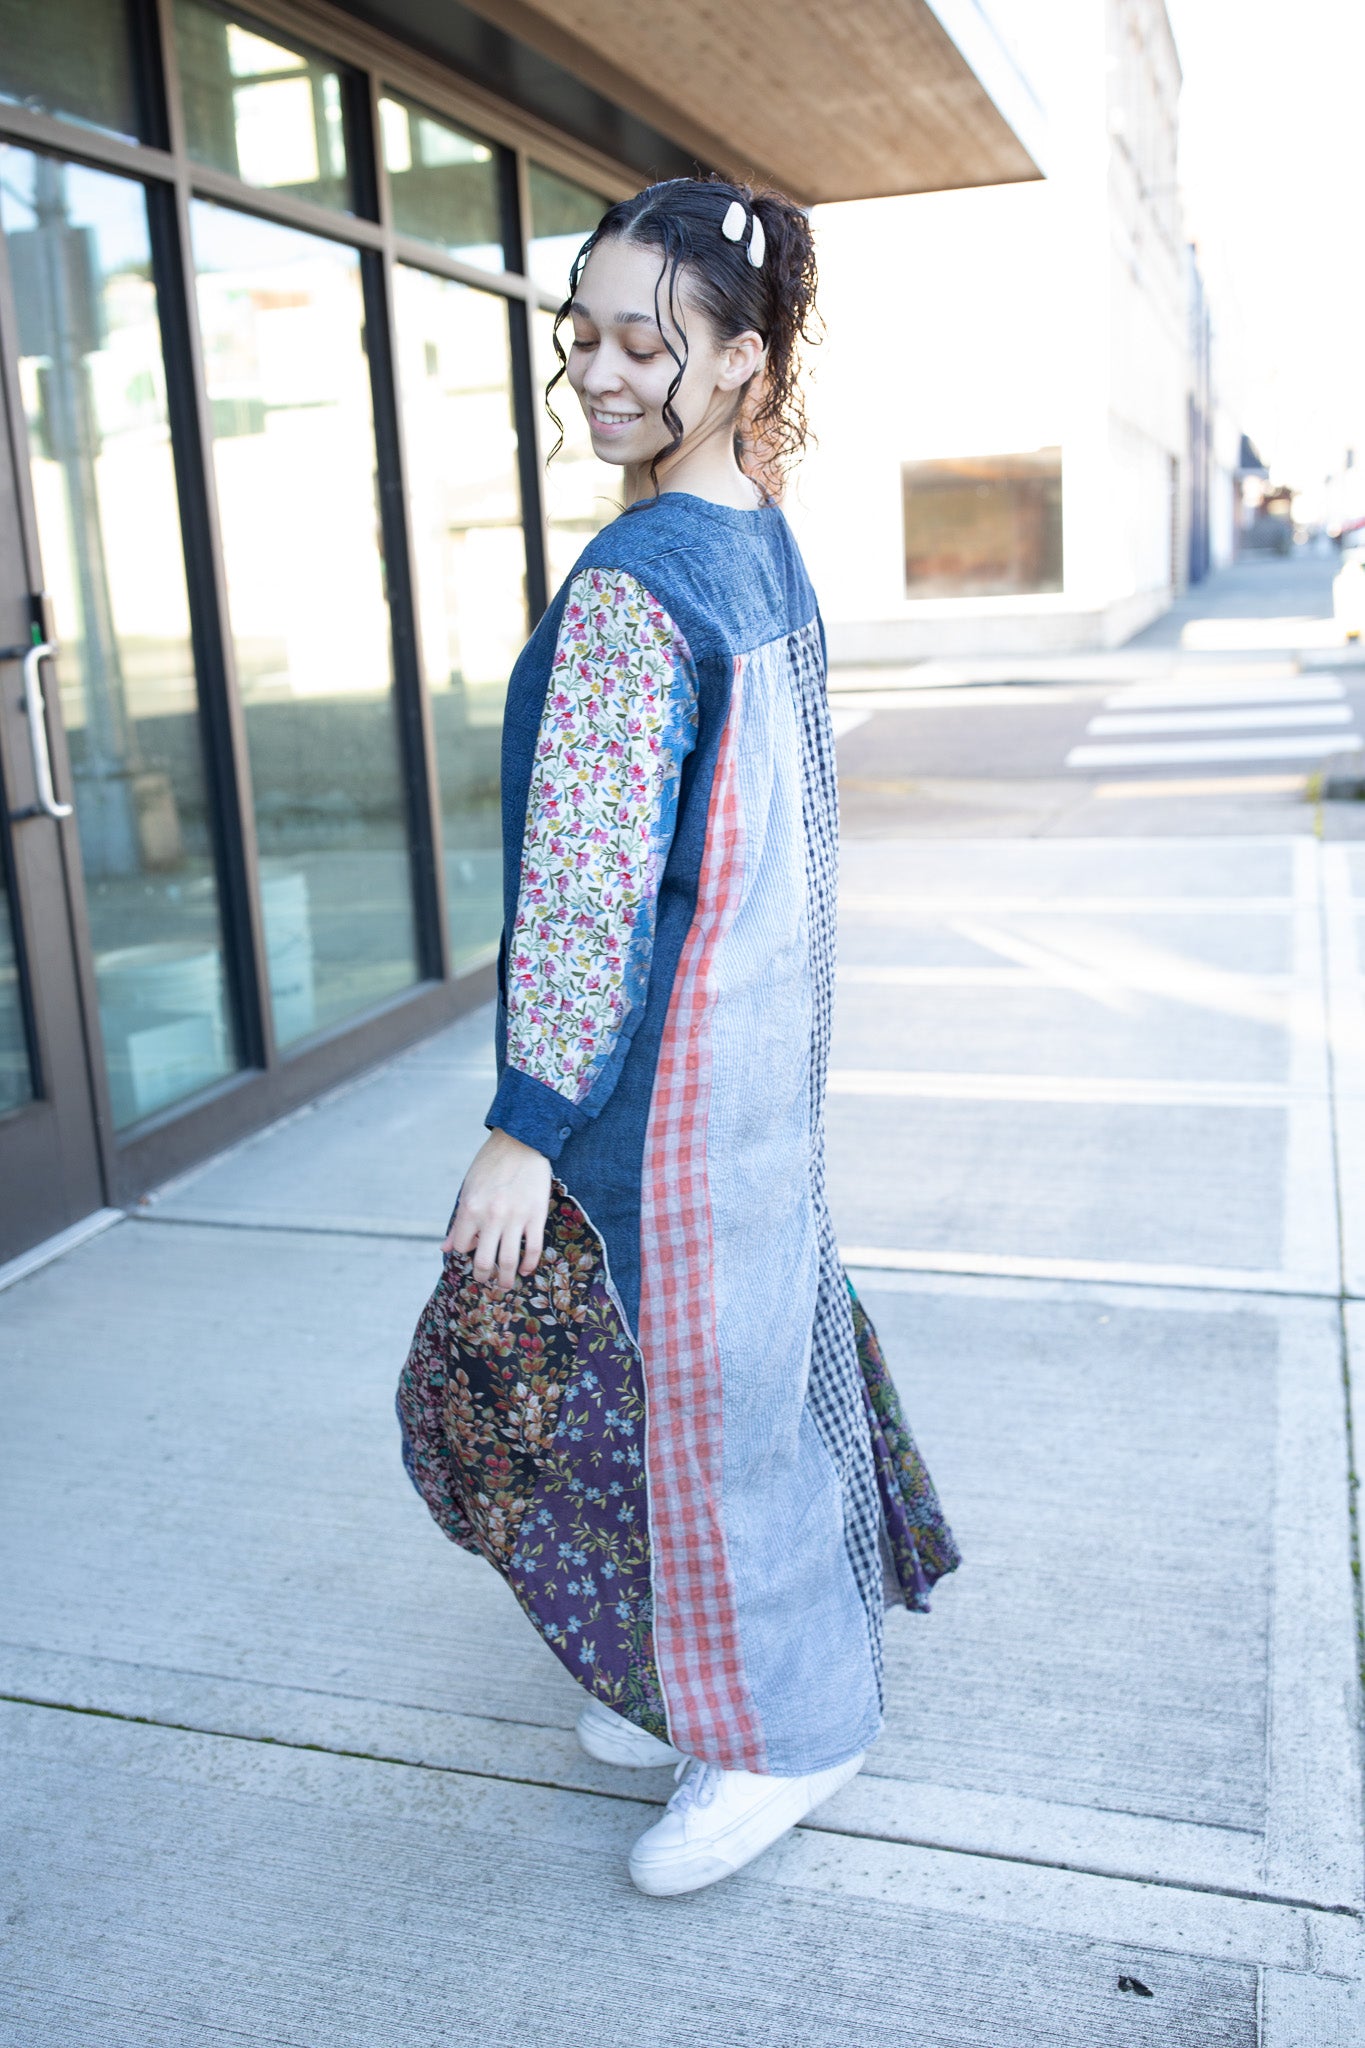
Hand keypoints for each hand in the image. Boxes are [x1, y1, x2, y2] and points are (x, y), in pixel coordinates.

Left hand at [443, 1129, 551, 1291]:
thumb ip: (459, 1221)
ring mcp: (515, 1217)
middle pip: (484, 1261)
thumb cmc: (490, 1164)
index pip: (462, 1246)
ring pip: (509, 1260)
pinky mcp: (536, 1215)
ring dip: (507, 1278)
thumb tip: (446, 1248)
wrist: (520, 1142)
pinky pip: (533, 1248)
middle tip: (487, 1282)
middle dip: (484, 1277)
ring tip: (506, 1284)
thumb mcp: (468, 1190)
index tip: (473, 1254)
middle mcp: (491, 1217)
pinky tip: (526, 1269)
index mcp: (470, 1209)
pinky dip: (529, 1264)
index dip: (466, 1253)